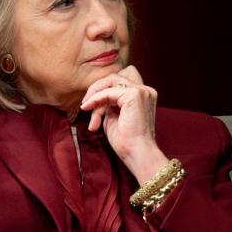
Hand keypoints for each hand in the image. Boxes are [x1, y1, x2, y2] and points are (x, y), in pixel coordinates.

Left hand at [79, 66, 167, 183]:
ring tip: (87, 110)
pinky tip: (88, 108)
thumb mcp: (113, 116)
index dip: (104, 88)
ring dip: (96, 95)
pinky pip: (108, 91)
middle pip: (114, 77)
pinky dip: (96, 99)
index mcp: (143, 95)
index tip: (91, 105)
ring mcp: (141, 91)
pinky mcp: (134, 95)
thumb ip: (108, 103)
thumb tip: (94, 96)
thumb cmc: (125, 140)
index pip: (119, 81)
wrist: (136, 153)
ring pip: (110, 81)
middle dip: (97, 89)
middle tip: (86, 105)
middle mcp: (145, 90)